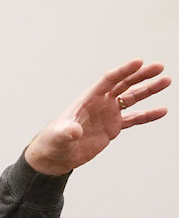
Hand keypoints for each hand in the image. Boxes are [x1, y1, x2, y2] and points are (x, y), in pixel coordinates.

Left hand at [25, 59, 169, 175]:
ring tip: (165, 81)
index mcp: (87, 100)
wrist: (55, 156)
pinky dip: (148, 115)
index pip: (108, 81)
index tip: (139, 62)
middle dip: (141, 75)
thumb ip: (67, 132)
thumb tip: (74, 131)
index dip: (123, 71)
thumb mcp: (59, 137)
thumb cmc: (52, 143)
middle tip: (159, 67)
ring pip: (131, 98)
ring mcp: (107, 114)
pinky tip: (161, 111)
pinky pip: (134, 118)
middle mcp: (100, 103)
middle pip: (123, 84)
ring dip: (148, 90)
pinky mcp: (112, 127)